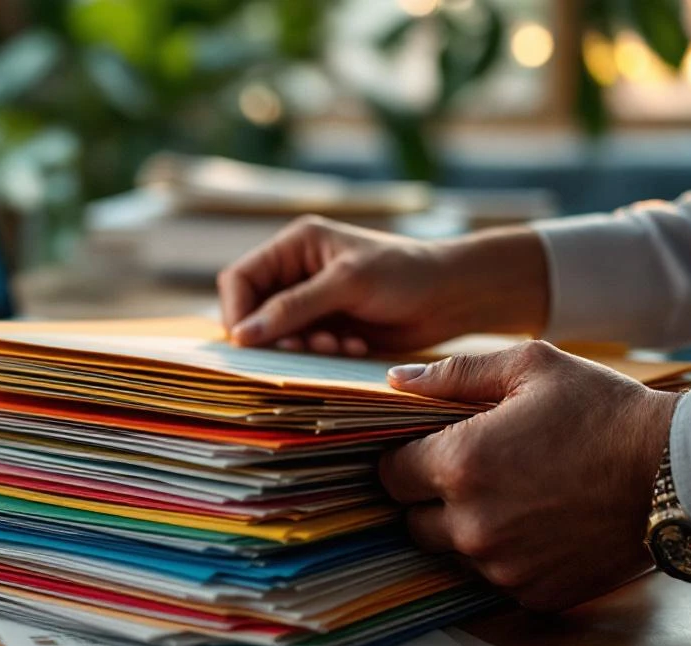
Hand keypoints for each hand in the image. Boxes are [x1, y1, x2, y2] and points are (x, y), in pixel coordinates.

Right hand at [218, 214, 548, 354]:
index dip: (238, 312)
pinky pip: (303, 349)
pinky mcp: (328, 327)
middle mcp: (297, 271)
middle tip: (308, 347)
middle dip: (275, 335)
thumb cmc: (404, 275)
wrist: (452, 296)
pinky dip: (321, 355)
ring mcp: (311, 301)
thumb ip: (292, 308)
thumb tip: (240, 336)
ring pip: (278, 335)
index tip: (248, 343)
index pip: (239, 279)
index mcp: (295, 245)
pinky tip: (352, 349)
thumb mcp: (346, 284)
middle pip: (253, 311)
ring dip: (302, 348)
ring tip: (336, 347)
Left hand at [379, 341, 679, 610]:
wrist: (676, 472)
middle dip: (429, 498)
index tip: (424, 452)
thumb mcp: (530, 368)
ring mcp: (502, 566)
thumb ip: (452, 374)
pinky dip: (503, 557)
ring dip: (465, 530)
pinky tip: (534, 527)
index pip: (390, 476)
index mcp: (459, 464)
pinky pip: (492, 579)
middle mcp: (472, 524)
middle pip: (412, 521)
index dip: (403, 461)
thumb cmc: (602, 411)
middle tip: (470, 474)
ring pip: (451, 553)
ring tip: (508, 498)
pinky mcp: (533, 595)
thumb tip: (394, 381)